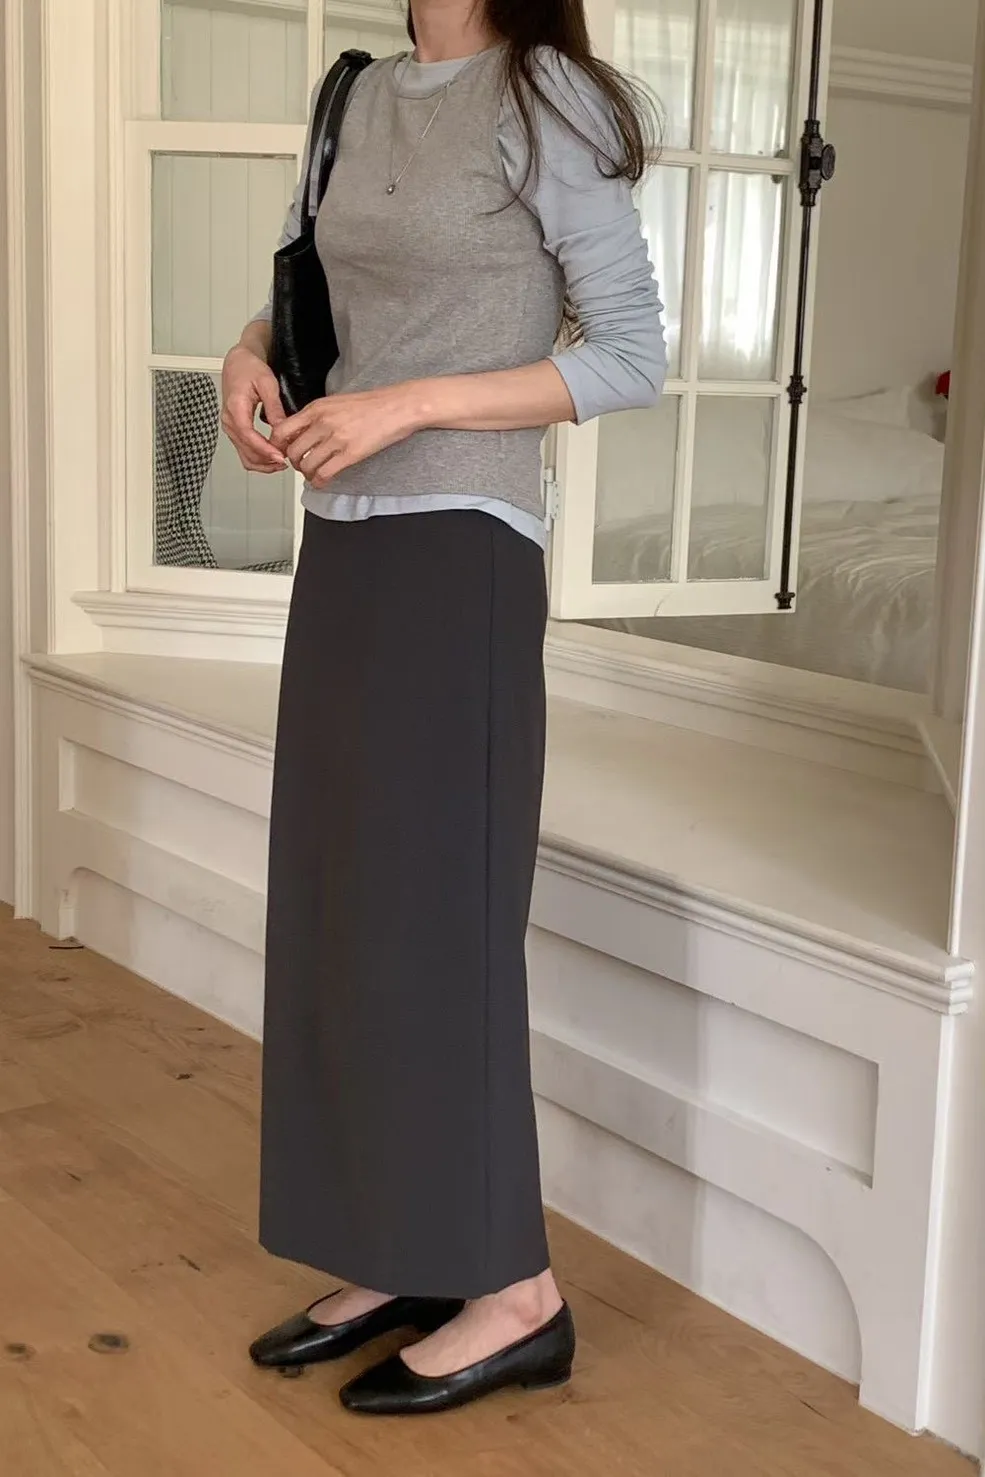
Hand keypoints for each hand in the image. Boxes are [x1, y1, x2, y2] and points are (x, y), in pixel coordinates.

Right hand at [221, 344, 288, 472]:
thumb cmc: (249, 369)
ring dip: (264, 463)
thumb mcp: (267, 384)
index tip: (280, 456)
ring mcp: (230, 428)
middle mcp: (229, 421)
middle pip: (246, 451)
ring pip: (245, 456)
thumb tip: (282, 429)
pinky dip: (259, 459)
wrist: (238, 363)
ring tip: (282, 462)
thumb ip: (274, 408)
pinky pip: (245, 452)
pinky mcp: (235, 431)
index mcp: (235, 407)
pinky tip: (273, 457)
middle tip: (288, 462)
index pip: (248, 435)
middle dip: (267, 460)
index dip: (265, 449)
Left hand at [270, 385, 421, 487]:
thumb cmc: (372, 404)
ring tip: (313, 474)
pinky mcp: (350, 454)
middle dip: (294, 463)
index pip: (282, 430)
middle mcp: (322, 423)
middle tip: (301, 465)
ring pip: (306, 465)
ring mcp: (336, 439)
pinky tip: (322, 481)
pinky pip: (324, 474)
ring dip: (306, 474)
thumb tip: (303, 430)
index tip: (284, 451)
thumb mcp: (336, 402)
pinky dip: (319, 482)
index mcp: (316, 408)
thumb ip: (317, 415)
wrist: (397, 406)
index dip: (278, 445)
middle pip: (292, 451)